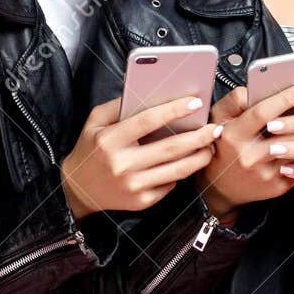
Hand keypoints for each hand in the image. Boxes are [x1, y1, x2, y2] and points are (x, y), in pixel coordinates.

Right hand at [62, 97, 220, 217]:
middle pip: (170, 148)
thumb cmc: (90, 150)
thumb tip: (150, 92)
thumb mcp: (95, 122)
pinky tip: (189, 162)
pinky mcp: (141, 201)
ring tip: (211, 145)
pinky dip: (182, 173)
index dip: (173, 110)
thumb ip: (118, 105)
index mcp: (110, 140)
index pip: (147, 121)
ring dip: (199, 157)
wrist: (77, 189)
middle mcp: (122, 164)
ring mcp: (132, 186)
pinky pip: (169, 185)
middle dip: (198, 137)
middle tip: (215, 128)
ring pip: (176, 170)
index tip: (195, 102)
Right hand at [195, 81, 293, 222]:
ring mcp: (265, 174)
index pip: (262, 113)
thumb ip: (236, 100)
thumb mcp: (219, 119)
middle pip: (288, 133)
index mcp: (233, 136)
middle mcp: (249, 157)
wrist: (222, 187)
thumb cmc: (223, 147)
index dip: (285, 99)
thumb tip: (258, 87)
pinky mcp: (278, 186)